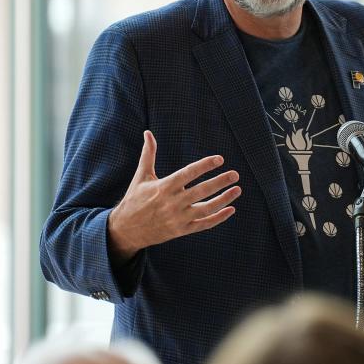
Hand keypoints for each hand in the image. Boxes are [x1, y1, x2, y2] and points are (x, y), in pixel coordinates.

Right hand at [107, 130, 241, 261]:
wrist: (126, 230)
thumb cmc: (135, 199)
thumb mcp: (141, 176)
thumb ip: (148, 154)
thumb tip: (148, 132)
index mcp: (163, 187)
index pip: (189, 173)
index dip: (205, 165)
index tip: (219, 159)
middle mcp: (172, 203)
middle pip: (202, 191)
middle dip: (220, 182)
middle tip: (235, 174)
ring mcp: (178, 218)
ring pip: (206, 209)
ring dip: (224, 199)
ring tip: (237, 189)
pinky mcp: (181, 231)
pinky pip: (204, 224)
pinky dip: (218, 218)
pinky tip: (231, 209)